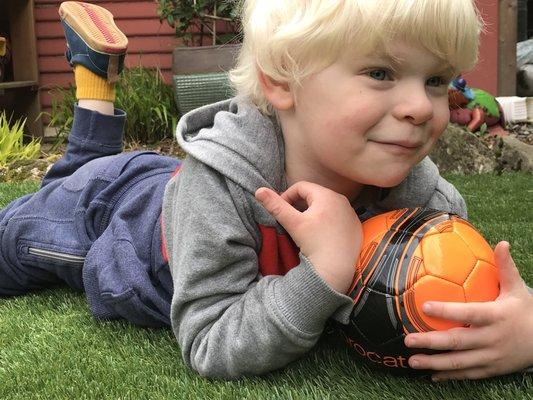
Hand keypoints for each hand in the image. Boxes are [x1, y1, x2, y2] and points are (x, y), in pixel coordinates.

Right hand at [255, 181, 361, 293]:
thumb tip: (258, 190)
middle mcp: (342, 200)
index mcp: (326, 195)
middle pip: (314, 195)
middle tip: (292, 220)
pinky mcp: (355, 225)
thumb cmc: (315, 244)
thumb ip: (275, 206)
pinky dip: (327, 221)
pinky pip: (337, 217)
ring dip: (313, 213)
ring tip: (306, 228)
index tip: (281, 210)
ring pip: (326, 206)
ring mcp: (351, 213)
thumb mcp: (293, 223)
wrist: (337, 269)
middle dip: (300, 205)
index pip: (301, 186)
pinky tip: (322, 236)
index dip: (287, 196)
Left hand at [404, 241, 532, 380]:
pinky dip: (448, 375)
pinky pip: (467, 374)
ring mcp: (490, 357)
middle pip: (457, 341)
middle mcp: (491, 338)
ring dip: (434, 363)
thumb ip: (505, 268)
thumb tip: (501, 243)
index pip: (468, 313)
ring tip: (412, 361)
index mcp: (495, 316)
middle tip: (408, 339)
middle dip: (431, 342)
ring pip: (459, 362)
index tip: (424, 306)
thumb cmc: (525, 312)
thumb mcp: (517, 289)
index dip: (446, 311)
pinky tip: (430, 374)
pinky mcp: (490, 370)